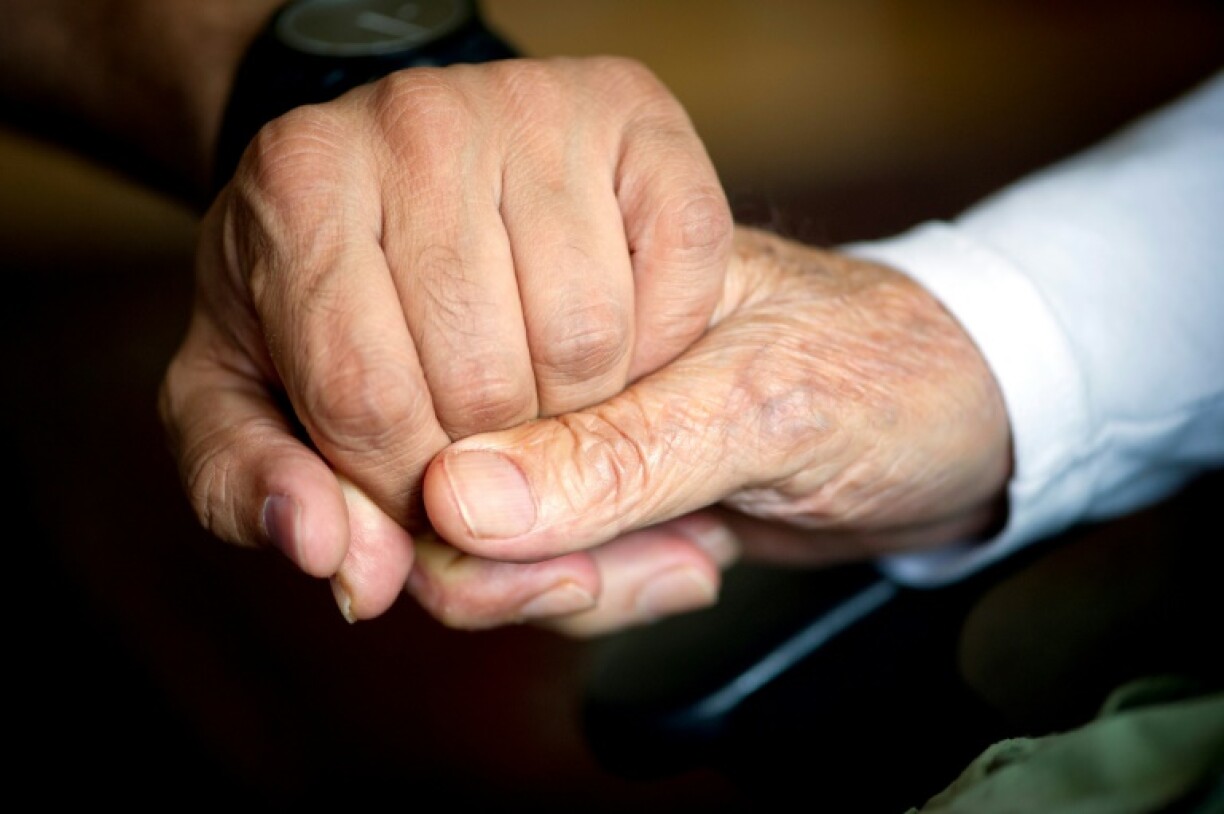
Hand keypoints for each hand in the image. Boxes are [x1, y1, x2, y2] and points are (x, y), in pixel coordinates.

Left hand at [158, 57, 731, 620]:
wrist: (422, 180)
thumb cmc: (335, 301)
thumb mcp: (253, 395)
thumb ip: (260, 486)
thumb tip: (325, 550)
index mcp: (296, 184)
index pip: (363, 400)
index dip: (403, 492)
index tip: (416, 495)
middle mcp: (414, 119)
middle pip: (482, 380)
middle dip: (495, 459)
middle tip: (486, 441)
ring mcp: (535, 105)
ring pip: (587, 339)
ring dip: (582, 410)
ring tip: (542, 389)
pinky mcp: (638, 114)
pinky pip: (680, 275)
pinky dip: (662, 342)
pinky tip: (612, 339)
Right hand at [408, 226, 1012, 634]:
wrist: (956, 427)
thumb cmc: (884, 373)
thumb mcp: (764, 407)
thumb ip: (618, 455)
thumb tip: (459, 497)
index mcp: (576, 258)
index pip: (430, 378)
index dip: (437, 491)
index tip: (521, 556)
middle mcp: (545, 338)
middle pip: (427, 477)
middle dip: (524, 563)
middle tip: (639, 560)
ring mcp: (563, 421)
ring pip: (476, 543)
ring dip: (579, 585)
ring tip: (690, 550)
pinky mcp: (592, 489)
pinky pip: (540, 572)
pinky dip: (610, 594)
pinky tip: (692, 557)